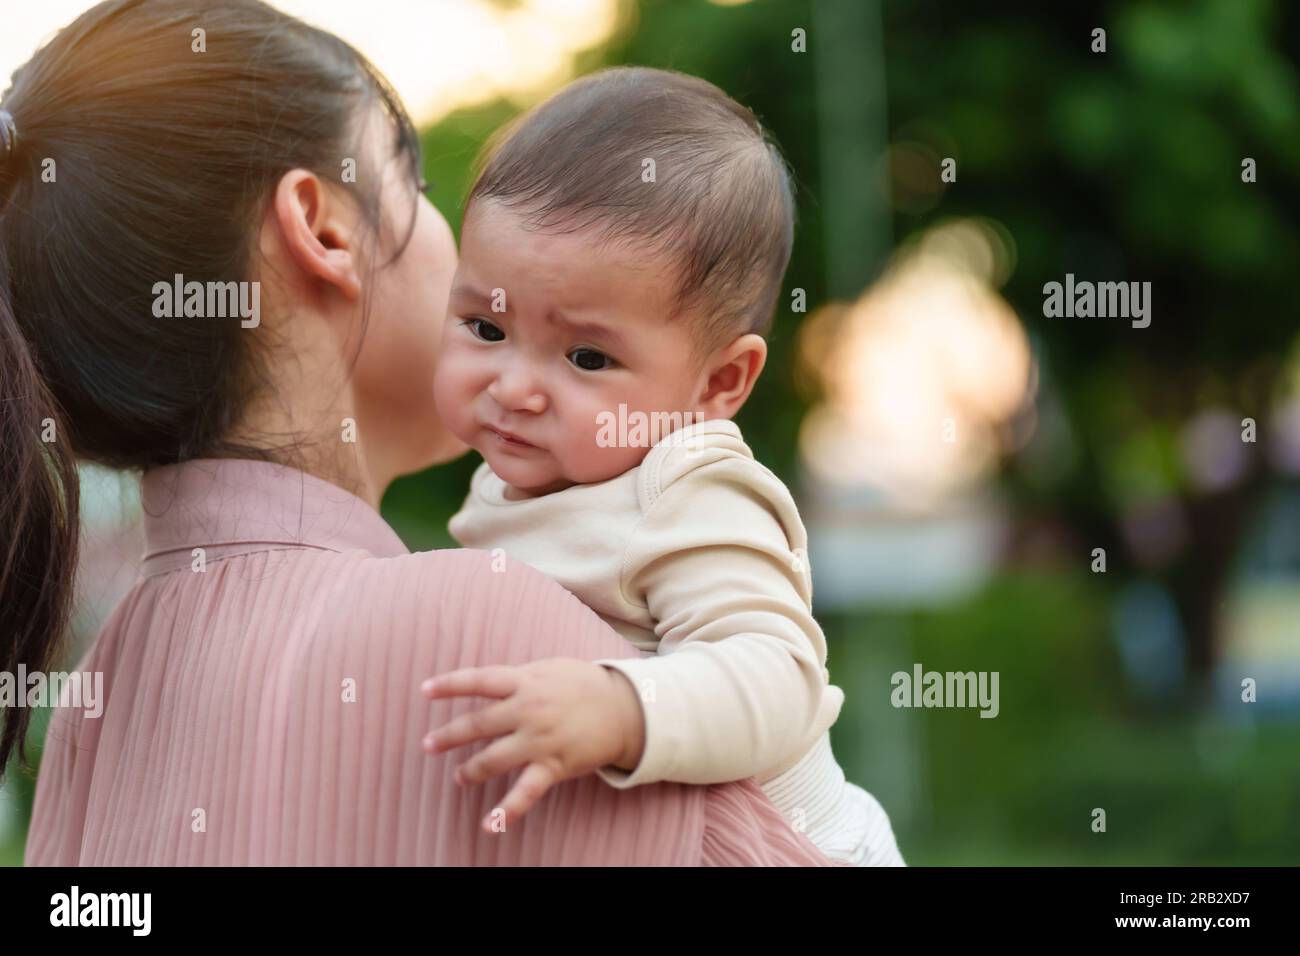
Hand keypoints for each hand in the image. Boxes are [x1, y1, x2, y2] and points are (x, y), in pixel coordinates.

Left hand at [421, 658, 645, 831]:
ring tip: (460, 777)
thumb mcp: (549, 669)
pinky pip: (526, 792)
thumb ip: (518, 678)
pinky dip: (507, 811)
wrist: (624, 708)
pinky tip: (489, 825)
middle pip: (478, 724)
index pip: (478, 680)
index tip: (424, 691)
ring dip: (470, 770)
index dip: (449, 685)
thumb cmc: (583, 685)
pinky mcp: (553, 765)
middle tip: (428, 746)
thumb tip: (487, 683)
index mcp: (525, 681)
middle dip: (448, 736)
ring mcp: (540, 739)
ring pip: (493, 759)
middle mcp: (528, 709)